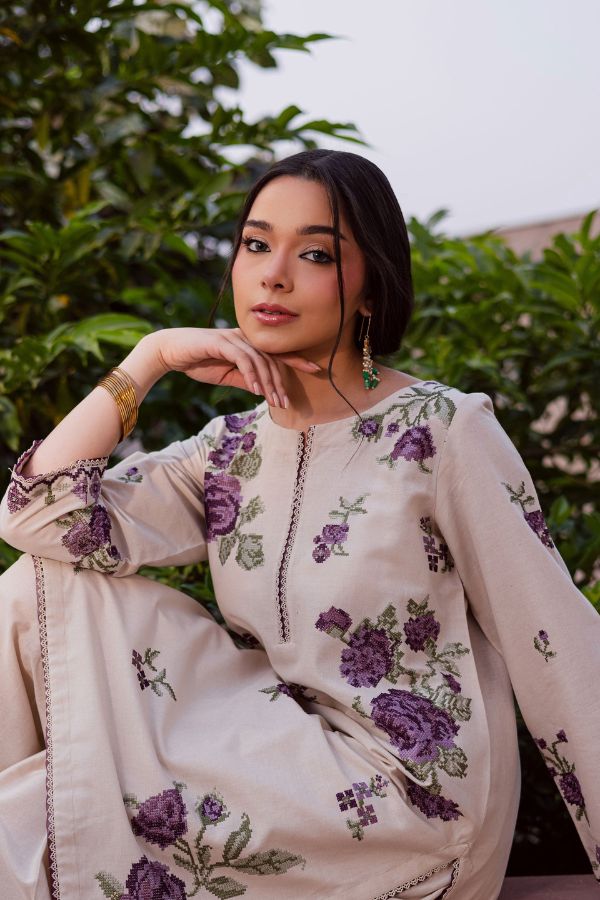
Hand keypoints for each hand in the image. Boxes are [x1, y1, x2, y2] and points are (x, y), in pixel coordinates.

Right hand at [149, 327, 319, 406]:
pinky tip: (256, 389)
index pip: (277, 352)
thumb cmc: (199, 362)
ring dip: (268, 382)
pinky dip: (251, 374)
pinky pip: (243, 358)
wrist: (171, 351)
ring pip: (260, 360)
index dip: (297, 360)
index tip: (316, 370)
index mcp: (249, 344)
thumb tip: (264, 390)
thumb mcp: (227, 375)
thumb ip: (246, 379)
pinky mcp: (221, 342)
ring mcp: (234, 338)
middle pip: (272, 359)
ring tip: (274, 401)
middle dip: (281, 382)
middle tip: (286, 403)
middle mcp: (245, 338)